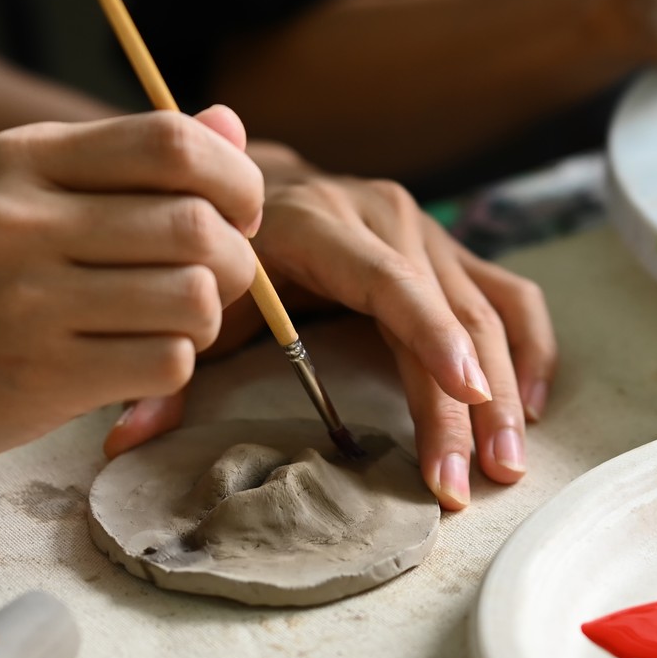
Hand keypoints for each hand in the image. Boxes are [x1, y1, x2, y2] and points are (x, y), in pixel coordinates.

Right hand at [0, 108, 265, 469]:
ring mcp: (25, 301)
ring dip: (207, 319)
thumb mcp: (16, 194)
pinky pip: (163, 363)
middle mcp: (21, 219)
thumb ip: (125, 162)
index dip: (234, 179)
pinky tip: (134, 364)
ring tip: (172, 325)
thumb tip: (230, 124)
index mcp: (22, 157)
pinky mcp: (33, 377)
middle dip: (235, 260)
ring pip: (193, 298)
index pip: (172, 143)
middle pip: (197, 225)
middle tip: (217, 281)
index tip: (236, 212)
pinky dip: (172, 367)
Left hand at [106, 145, 558, 511]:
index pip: (390, 282)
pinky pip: (509, 297)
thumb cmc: (223, 247)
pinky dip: (530, 349)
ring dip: (507, 387)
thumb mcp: (198, 296)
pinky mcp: (450, 251)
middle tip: (472, 478)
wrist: (245, 178)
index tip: (459, 393)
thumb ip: (168, 364)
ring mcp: (426, 232)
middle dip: (468, 400)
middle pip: (448, 311)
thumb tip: (124, 438)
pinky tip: (532, 406)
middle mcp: (386, 217)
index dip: (428, 335)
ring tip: (506, 463)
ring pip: (487, 310)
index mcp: (321, 221)